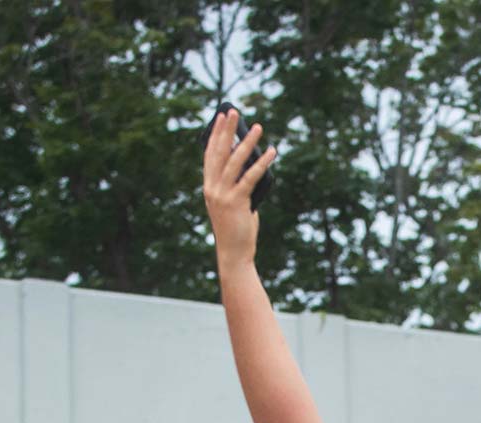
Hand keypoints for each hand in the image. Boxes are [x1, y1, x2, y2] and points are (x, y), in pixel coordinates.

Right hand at [202, 110, 277, 263]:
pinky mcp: (236, 202)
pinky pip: (250, 177)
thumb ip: (239, 183)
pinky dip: (262, 163)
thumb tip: (252, 164)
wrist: (234, 252)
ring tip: (257, 127)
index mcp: (209, 186)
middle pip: (220, 152)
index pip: (210, 154)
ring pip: (235, 161)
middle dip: (227, 130)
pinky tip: (271, 152)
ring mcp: (222, 195)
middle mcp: (212, 188)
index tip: (221, 117)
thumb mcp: (235, 201)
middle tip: (234, 111)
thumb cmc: (236, 227)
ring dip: (247, 142)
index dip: (215, 134)